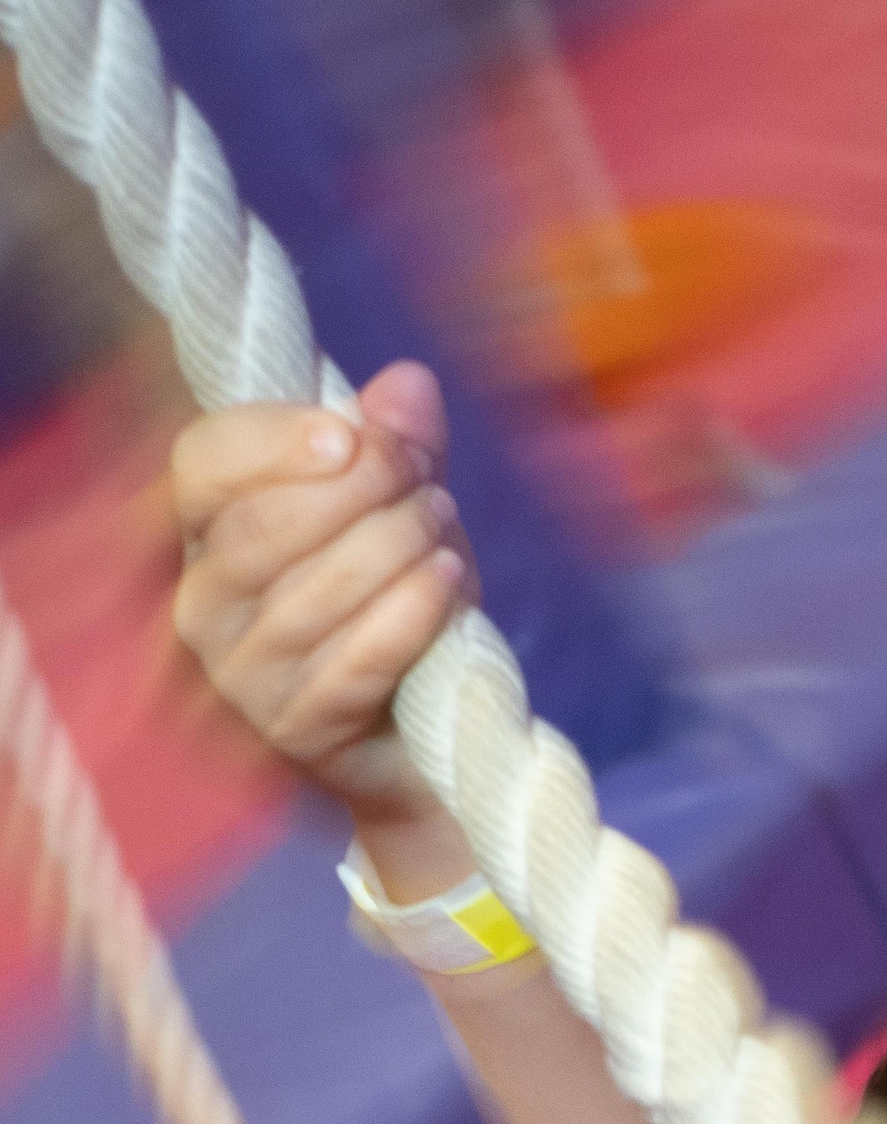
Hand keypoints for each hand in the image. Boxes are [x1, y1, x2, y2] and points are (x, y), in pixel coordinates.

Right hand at [172, 360, 476, 845]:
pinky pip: (350, 662)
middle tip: (425, 485)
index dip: (270, 442)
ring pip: (307, 596)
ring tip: (443, 532)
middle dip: (354, 493)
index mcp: (209, 534)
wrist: (426, 740)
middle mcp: (204, 605)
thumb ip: (402, 447)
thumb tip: (408, 384)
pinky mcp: (295, 731)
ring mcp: (241, 676)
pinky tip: (448, 584)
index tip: (349, 434)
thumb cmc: (400, 607)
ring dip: (390, 551)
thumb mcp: (407, 513)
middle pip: (258, 529)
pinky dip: (406, 615)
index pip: (202, 466)